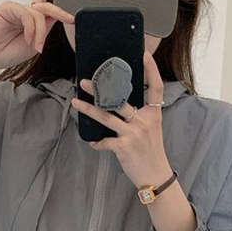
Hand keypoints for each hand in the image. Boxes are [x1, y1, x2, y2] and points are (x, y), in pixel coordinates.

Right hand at [0, 0, 74, 68]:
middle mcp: (25, 11)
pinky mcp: (8, 7)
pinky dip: (30, 29)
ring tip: (36, 46)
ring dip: (40, 32)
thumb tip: (54, 15)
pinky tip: (27, 38)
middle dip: (61, 13)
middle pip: (47, 6)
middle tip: (71, 19)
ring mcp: (16, 8)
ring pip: (39, 15)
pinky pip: (27, 15)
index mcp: (31, 18)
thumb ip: (44, 28)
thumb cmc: (9, 51)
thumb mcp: (35, 43)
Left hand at [71, 50, 172, 190]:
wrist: (156, 176)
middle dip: (101, 89)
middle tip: (86, 80)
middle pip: (121, 99)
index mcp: (154, 114)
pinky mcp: (124, 147)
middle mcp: (145, 121)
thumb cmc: (152, 152)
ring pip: (107, 117)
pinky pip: (105, 141)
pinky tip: (93, 142)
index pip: (156, 87)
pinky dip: (97, 142)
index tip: (144, 54)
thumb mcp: (152, 130)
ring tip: (76, 102)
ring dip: (89, 109)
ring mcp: (134, 133)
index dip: (151, 70)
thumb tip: (120, 103)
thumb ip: (140, 116)